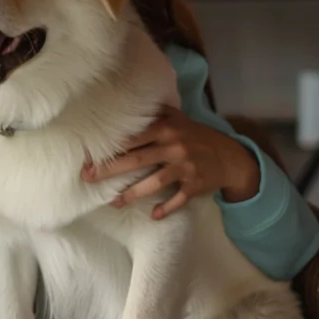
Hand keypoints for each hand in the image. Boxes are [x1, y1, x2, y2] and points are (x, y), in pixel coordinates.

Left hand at [81, 105, 259, 218]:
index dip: (110, 147)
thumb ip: (154, 113)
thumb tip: (125, 102)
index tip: (88, 154)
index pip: (132, 138)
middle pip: (137, 160)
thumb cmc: (196, 136)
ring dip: (132, 193)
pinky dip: (167, 207)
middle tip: (88, 178)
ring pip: (155, 182)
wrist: (230, 156)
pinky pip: (179, 198)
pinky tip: (154, 215)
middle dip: (110, 170)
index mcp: (165, 129)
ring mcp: (185, 167)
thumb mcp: (177, 119)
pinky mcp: (195, 184)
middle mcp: (174, 147)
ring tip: (113, 202)